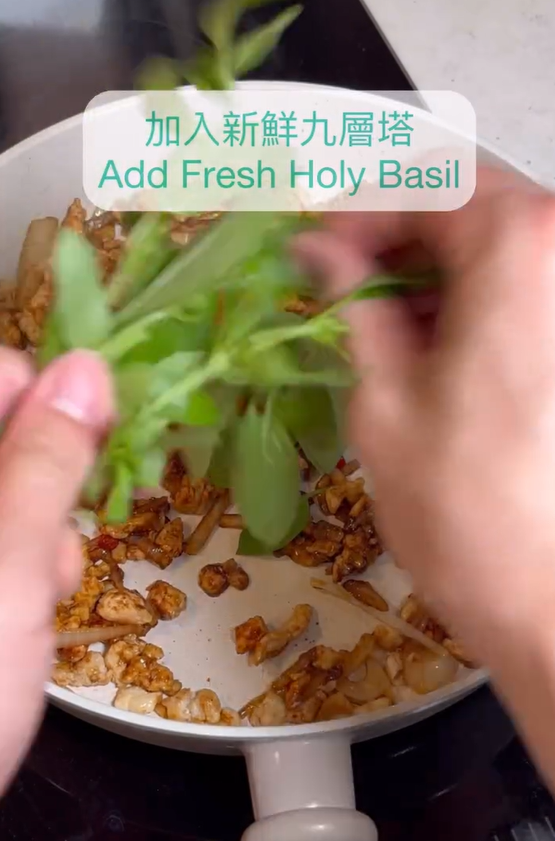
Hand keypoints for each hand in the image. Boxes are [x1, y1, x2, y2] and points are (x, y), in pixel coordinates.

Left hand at [0, 349, 111, 792]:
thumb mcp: (6, 565)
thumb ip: (46, 461)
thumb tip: (88, 368)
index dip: (46, 397)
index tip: (97, 435)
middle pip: (11, 436)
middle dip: (51, 479)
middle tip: (60, 538)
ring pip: (18, 493)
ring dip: (47, 532)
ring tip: (45, 588)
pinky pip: (11, 540)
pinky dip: (30, 564)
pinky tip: (34, 606)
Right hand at [297, 168, 554, 788]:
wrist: (547, 603)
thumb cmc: (460, 510)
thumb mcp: (383, 397)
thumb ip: (353, 304)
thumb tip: (320, 250)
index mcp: (518, 249)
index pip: (423, 183)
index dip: (355, 210)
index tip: (309, 244)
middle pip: (467, 200)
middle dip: (394, 231)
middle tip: (336, 274)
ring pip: (496, 242)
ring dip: (430, 265)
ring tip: (372, 316)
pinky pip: (520, 287)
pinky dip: (467, 298)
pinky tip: (425, 341)